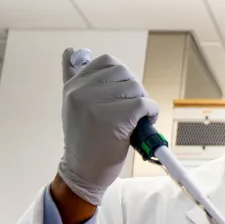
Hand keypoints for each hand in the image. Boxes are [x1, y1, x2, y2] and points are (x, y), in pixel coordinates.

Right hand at [58, 47, 158, 204]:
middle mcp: (81, 92)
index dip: (122, 77)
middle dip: (134, 90)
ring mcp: (96, 104)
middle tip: (132, 111)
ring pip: (136, 87)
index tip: (121, 95)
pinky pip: (144, 104)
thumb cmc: (85, 141)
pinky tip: (143, 124)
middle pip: (125, 73)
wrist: (83, 173)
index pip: (107, 62)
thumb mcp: (73, 106)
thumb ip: (75, 79)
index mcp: (73, 86)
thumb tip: (74, 51)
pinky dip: (151, 113)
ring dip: (143, 103)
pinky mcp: (115, 118)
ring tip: (134, 120)